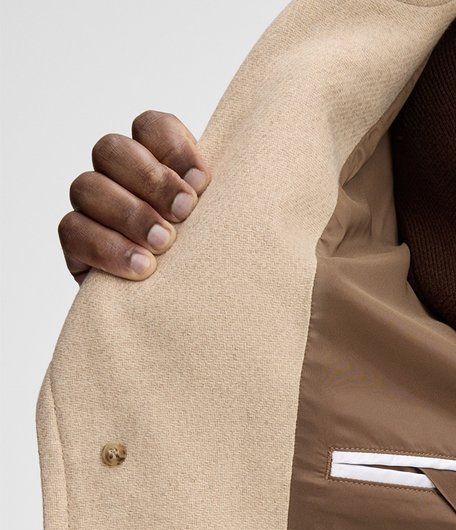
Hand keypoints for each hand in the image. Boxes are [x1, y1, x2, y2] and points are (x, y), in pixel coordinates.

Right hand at [59, 109, 210, 285]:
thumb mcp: (219, 227)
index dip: (173, 148)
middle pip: (112, 150)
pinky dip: (108, 247)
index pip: (150, 127)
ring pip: (87, 186)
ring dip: (129, 213)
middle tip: (184, 214)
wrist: (183, 314)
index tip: (202, 184)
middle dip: (151, 180)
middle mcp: (117, 177)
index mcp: (155, 162)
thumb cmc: (208, 261)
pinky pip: (73, 230)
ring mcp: (92, 208)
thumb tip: (213, 186)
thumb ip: (218, 201)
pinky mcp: (77, 243)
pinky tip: (141, 267)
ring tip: (163, 244)